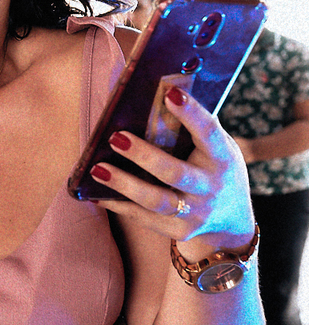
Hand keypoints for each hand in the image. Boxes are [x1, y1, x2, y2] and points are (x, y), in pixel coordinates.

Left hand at [91, 86, 254, 249]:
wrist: (230, 225)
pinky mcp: (179, 230)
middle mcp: (212, 186)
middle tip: (115, 137)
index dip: (192, 113)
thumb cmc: (214, 172)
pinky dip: (117, 204)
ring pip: (156, 200)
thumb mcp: (216, 151)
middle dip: (144, 155)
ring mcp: (196, 212)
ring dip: (124, 184)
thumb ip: (192, 131)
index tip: (170, 94)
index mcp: (223, 157)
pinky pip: (143, 218)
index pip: (209, 132)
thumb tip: (153, 99)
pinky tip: (95, 192)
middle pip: (175, 172)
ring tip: (97, 169)